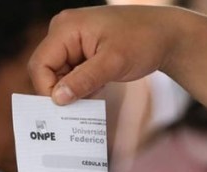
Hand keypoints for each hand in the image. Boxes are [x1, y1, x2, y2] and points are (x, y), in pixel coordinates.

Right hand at [28, 6, 190, 104]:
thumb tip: (57, 99)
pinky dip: (82, 86)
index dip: (48, 90)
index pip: (40, 65)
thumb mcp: (113, 63)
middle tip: (85, 102)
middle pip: (46, 71)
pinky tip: (99, 87)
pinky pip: (71, 74)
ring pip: (59, 75)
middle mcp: (64, 31)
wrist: (166, 35)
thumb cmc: (143, 41)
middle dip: (63, 91)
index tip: (66, 108)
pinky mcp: (81, 50)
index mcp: (66, 27)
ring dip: (74, 90)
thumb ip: (84, 81)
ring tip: (98, 91)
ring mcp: (72, 40)